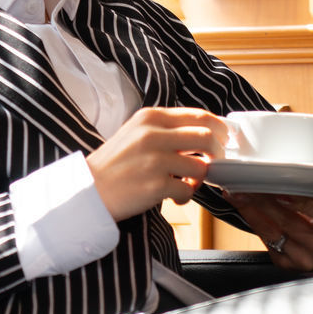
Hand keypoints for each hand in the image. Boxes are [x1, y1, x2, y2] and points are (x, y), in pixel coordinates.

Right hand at [87, 106, 228, 222]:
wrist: (87, 191)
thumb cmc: (113, 164)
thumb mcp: (135, 132)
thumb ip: (164, 129)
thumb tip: (201, 133)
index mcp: (150, 117)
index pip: (197, 115)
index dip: (218, 127)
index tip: (225, 137)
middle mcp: (153, 135)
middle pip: (206, 137)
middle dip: (217, 152)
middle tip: (214, 162)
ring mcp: (155, 160)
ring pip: (201, 166)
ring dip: (199, 178)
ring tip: (187, 183)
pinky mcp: (155, 185)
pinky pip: (187, 190)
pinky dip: (186, 196)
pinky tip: (175, 198)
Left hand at [225, 190, 312, 273]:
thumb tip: (294, 163)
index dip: (302, 203)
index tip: (283, 189)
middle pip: (291, 222)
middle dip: (265, 200)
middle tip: (247, 183)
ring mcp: (304, 259)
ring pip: (273, 232)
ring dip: (252, 210)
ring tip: (238, 193)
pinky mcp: (287, 265)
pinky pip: (265, 242)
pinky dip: (252, 221)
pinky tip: (243, 208)